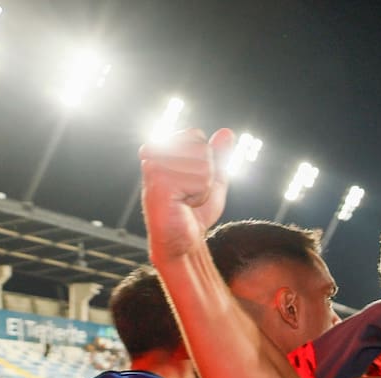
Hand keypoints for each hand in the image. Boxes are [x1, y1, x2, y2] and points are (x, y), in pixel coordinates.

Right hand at [139, 127, 234, 266]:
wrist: (183, 242)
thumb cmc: (193, 212)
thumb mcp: (212, 180)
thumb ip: (219, 156)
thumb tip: (227, 132)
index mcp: (160, 149)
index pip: (195, 135)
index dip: (205, 160)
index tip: (191, 180)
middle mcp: (152, 155)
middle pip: (202, 149)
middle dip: (205, 175)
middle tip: (190, 194)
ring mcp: (153, 168)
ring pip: (203, 167)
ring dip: (202, 189)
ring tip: (186, 201)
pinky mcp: (159, 184)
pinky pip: (199, 182)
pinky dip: (198, 197)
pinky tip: (183, 206)